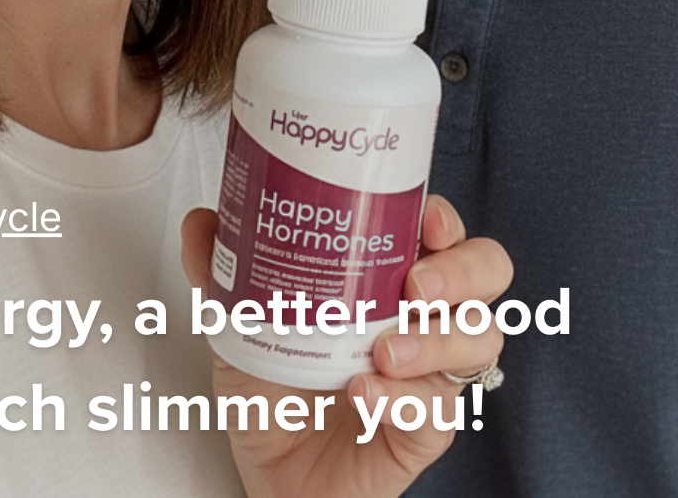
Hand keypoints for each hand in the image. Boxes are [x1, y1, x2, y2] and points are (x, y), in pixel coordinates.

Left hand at [181, 195, 511, 497]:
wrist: (269, 470)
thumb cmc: (274, 387)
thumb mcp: (240, 320)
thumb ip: (222, 269)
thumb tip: (202, 222)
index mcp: (389, 277)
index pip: (442, 232)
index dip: (443, 219)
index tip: (422, 216)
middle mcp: (421, 319)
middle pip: (485, 274)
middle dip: (461, 270)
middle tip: (415, 284)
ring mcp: (429, 374)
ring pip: (480, 339)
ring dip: (437, 338)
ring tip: (383, 348)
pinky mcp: (423, 430)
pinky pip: (439, 411)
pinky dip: (403, 397)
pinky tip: (365, 392)